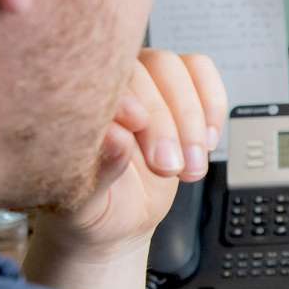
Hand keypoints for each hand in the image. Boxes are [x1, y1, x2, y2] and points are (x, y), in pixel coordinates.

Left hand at [43, 49, 228, 260]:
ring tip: (189, 167)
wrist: (118, 220)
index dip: (127, 97)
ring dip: (192, 118)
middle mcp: (110, 85)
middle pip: (145, 71)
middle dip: (165, 122)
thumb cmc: (93, 207)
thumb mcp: (88, 204)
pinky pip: (201, 72)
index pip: (103, 76)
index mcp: (76, 102)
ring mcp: (144, 83)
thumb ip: (99, 171)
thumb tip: (116, 136)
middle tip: (168, 167)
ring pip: (176, 68)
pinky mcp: (176, 89)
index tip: (138, 126)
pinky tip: (206, 143)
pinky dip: (212, 106)